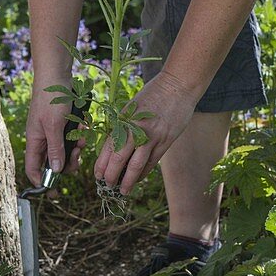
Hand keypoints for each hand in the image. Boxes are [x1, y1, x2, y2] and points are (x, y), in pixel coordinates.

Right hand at [24, 82, 86, 185]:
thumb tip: (55, 170)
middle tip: (78, 155)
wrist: (56, 74)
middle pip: (54, 162)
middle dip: (68, 161)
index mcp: (35, 141)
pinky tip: (84, 125)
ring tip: (83, 136)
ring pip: (66, 150)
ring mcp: (53, 130)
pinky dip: (79, 134)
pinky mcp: (63, 123)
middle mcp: (43, 138)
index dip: (42, 181)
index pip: (33, 168)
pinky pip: (72, 136)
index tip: (55, 191)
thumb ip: (55, 149)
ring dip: (76, 146)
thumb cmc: (51, 98)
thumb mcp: (54, 126)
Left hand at [93, 71, 194, 195]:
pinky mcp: (166, 141)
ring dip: (128, 180)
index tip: (97, 175)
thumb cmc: (153, 94)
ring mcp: (152, 136)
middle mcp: (135, 129)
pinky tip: (138, 179)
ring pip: (136, 165)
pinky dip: (144, 173)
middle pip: (119, 158)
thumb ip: (124, 124)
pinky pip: (152, 162)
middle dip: (111, 175)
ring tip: (123, 190)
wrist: (177, 85)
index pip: (109, 146)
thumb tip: (115, 147)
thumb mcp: (132, 106)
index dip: (102, 163)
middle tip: (107, 185)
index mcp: (124, 119)